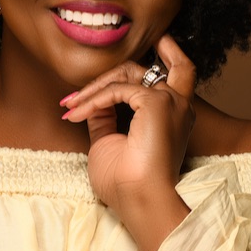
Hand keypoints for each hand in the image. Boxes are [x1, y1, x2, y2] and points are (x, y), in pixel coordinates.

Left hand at [61, 34, 195, 250]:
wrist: (139, 201)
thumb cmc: (126, 183)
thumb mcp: (109, 143)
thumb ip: (105, 118)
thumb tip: (93, 100)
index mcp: (175, 117)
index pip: (176, 77)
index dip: (166, 58)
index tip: (146, 50)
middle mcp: (179, 106)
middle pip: (170, 64)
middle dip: (147, 54)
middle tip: (110, 63)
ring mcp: (171, 102)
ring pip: (130, 73)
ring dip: (95, 87)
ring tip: (70, 105)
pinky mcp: (156, 102)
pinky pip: (117, 90)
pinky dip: (93, 99)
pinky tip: (76, 113)